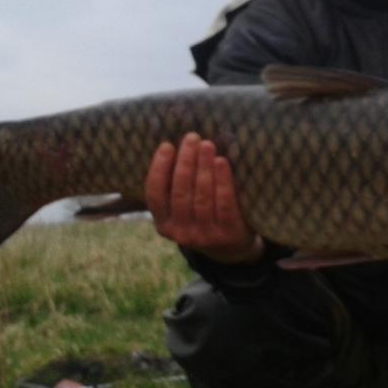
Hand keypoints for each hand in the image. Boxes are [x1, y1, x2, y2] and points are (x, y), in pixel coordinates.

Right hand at [145, 133, 262, 263]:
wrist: (233, 249)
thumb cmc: (203, 218)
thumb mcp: (182, 211)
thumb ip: (174, 188)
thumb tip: (175, 146)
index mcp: (164, 225)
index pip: (155, 195)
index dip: (159, 169)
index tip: (167, 146)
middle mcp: (181, 233)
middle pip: (180, 192)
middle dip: (186, 161)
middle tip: (192, 138)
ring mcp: (205, 236)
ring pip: (202, 197)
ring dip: (204, 167)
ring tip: (207, 145)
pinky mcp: (227, 234)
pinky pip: (224, 204)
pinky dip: (223, 181)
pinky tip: (222, 162)